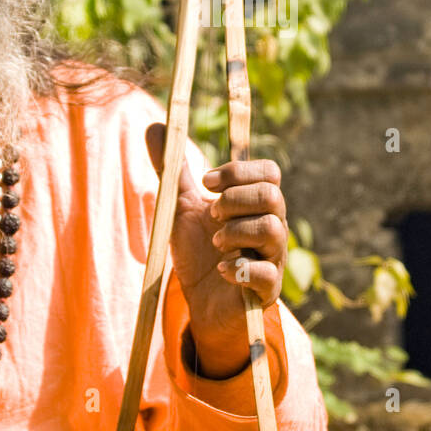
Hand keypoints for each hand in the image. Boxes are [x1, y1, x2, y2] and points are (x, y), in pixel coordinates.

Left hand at [146, 123, 286, 378]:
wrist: (202, 304)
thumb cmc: (200, 253)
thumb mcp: (181, 207)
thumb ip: (173, 170)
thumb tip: (156, 125)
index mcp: (254, 205)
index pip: (268, 171)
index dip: (237, 171)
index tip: (205, 181)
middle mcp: (271, 227)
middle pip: (273, 194)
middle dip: (236, 198)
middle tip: (211, 213)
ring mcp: (272, 258)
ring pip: (274, 229)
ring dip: (237, 231)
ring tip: (215, 242)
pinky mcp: (266, 290)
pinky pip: (268, 274)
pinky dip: (241, 267)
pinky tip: (222, 269)